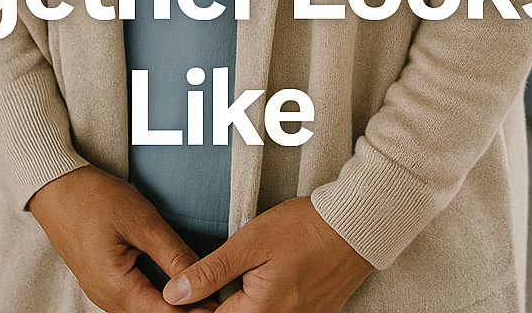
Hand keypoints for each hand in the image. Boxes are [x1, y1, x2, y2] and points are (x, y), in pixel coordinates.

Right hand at [29, 164, 219, 311]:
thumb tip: (201, 276)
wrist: (54, 186)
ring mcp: (100, 291)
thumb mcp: (140, 220)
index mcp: (115, 286)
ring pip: (141, 310)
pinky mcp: (100, 280)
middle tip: (214, 299)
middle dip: (184, 311)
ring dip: (169, 305)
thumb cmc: (94, 198)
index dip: (195, 311)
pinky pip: (131, 298)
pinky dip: (153, 295)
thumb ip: (171, 253)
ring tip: (200, 294)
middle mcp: (105, 298)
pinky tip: (171, 285)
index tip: (219, 305)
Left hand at [162, 196, 372, 311]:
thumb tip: (174, 293)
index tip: (184, 290)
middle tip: (214, 278)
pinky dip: (263, 305)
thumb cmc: (304, 228)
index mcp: (260, 312)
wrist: (356, 226)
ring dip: (240, 304)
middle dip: (217, 304)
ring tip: (240, 279)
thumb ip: (211, 271)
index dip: (194, 305)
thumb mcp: (250, 241)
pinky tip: (262, 283)